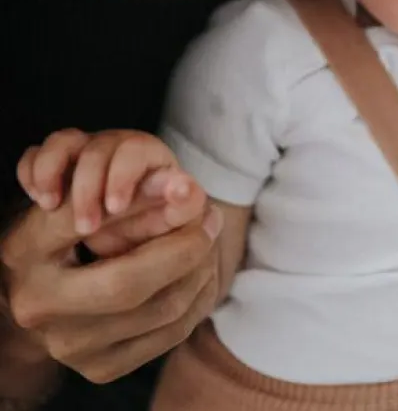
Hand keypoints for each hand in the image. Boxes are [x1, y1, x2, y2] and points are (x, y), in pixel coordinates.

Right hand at [1, 195, 222, 383]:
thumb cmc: (74, 230)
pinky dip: (199, 297)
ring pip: (161, 310)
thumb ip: (132, 190)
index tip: (188, 187)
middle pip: (128, 284)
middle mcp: (39, 307)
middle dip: (185, 246)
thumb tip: (188, 187)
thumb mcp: (88, 199)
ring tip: (209, 240)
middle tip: (212, 217)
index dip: (143, 205)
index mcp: (26, 253)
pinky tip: (203, 271)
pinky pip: (171, 334)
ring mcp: (69, 346)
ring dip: (200, 269)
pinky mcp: (101, 368)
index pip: (87, 223)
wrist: (49, 291)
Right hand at [17, 129, 205, 252]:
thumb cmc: (156, 219)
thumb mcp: (172, 218)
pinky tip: (39, 198)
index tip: (116, 207)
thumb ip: (183, 205)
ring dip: (53, 174)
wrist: (134, 227)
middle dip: (87, 188)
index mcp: (148, 153)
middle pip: (96, 148)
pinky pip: (35, 155)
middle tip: (87, 227)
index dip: (122, 176)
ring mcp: (85, 151)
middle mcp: (116, 146)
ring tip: (51, 206)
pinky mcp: (57, 164)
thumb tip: (188, 189)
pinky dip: (32, 172)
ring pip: (63, 142)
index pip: (134, 150)